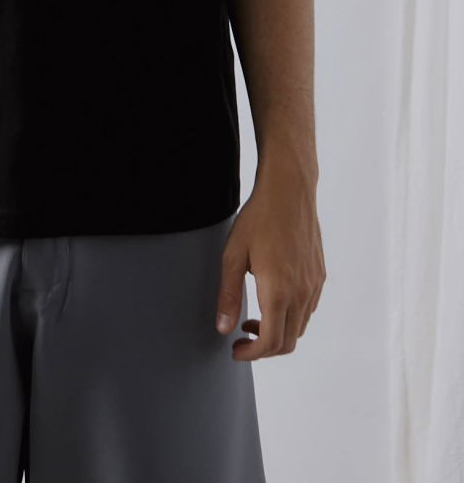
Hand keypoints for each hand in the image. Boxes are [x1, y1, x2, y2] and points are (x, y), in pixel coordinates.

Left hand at [214, 164, 325, 359]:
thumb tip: (224, 328)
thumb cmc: (258, 219)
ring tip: (253, 318)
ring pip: (300, 327)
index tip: (236, 350)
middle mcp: (302, 293)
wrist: (289, 191)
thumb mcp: (233, 255)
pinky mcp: (319, 275)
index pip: (271, 343)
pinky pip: (308, 309)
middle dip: (263, 348)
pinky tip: (273, 300)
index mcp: (279, 291)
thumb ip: (228, 294)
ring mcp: (314, 285)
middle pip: (288, 342)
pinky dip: (291, 317)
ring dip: (278, 332)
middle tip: (242, 337)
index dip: (252, 354)